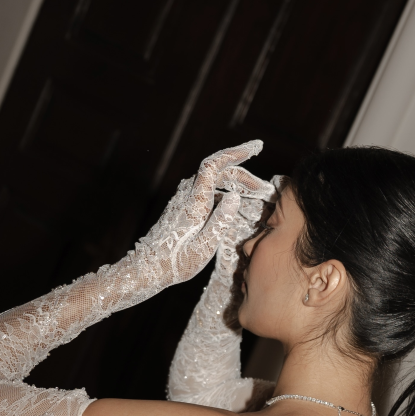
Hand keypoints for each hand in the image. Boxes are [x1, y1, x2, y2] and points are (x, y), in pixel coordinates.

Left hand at [133, 142, 263, 286]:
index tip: (256, 147)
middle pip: (218, 172)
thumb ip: (221, 221)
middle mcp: (187, 195)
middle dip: (245, 175)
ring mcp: (184, 200)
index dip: (235, 153)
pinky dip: (227, 191)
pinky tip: (237, 201)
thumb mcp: (204, 247)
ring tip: (258, 195)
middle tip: (266, 190)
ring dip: (237, 183)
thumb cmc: (176, 262)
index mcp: (194, 202)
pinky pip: (208, 190)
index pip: (214, 166)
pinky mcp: (184, 206)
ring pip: (214, 181)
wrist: (148, 268)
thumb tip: (236, 197)